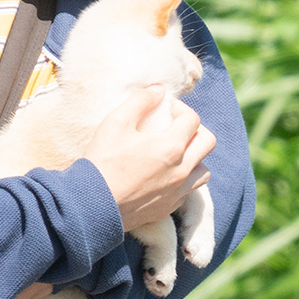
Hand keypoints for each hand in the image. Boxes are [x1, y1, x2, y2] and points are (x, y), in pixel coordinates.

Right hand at [84, 86, 215, 230]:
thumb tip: (158, 90)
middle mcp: (181, 170)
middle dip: (194, 130)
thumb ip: (140, 101)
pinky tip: (163, 176)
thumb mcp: (116, 122)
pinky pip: (187, 191)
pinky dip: (182, 180)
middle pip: (207, 142)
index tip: (165, 109)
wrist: (92, 206)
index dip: (180, 108)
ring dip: (193, 158)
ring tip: (173, 154)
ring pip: (203, 170)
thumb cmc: (103, 162)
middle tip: (174, 128)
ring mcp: (177, 191)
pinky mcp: (168, 208)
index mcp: (171, 146)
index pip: (192, 119)